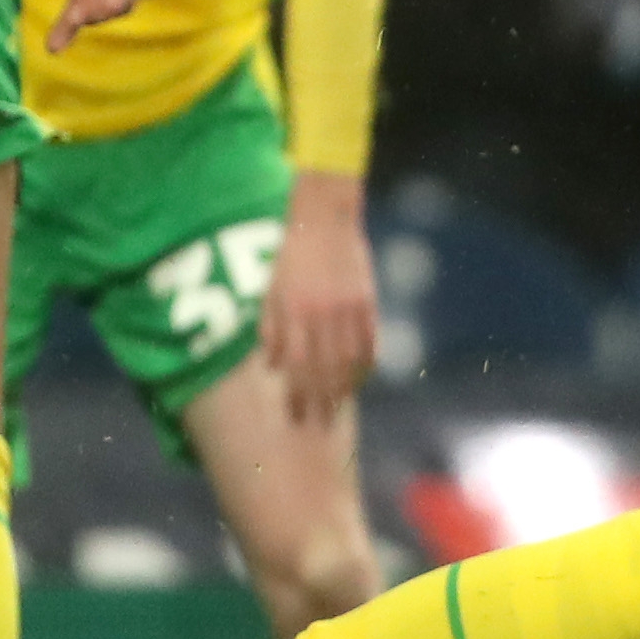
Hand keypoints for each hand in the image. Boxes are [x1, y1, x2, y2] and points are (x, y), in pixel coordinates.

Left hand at [258, 168, 377, 409]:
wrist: (323, 215)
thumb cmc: (288, 251)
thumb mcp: (270, 287)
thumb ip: (270, 327)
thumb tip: (270, 366)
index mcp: (294, 311)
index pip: (295, 366)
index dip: (296, 394)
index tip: (295, 416)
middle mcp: (321, 314)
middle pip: (323, 368)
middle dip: (320, 400)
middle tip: (318, 423)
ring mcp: (347, 307)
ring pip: (348, 358)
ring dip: (344, 386)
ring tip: (339, 406)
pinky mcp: (366, 299)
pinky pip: (369, 338)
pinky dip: (366, 362)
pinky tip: (360, 377)